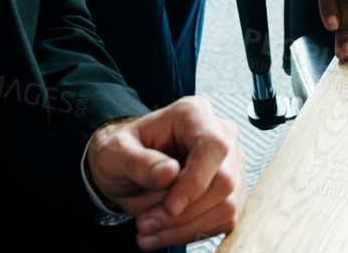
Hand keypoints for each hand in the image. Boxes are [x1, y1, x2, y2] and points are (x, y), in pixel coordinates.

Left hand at [85, 97, 244, 249]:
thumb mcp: (114, 154)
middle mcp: (220, 133)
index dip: (195, 181)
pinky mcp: (232, 189)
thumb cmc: (122, 152)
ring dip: (185, 229)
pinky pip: (224, 219)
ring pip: (227, 206)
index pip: (213, 146)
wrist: (127, 166)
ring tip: (149, 231)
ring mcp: (231, 162)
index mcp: (194, 114)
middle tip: (144, 223)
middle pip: (224, 182)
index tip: (169, 207)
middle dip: (184, 213)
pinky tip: (164, 233)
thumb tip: (169, 173)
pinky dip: (193, 233)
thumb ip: (139, 163)